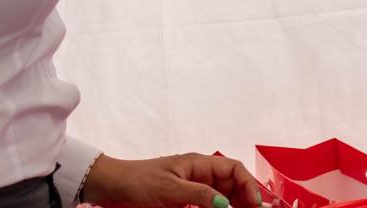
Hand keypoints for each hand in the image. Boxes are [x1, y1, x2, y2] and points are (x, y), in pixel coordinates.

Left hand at [81, 153, 261, 207]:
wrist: (111, 187)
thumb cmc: (137, 182)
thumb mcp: (170, 189)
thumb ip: (199, 195)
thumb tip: (225, 204)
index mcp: (198, 163)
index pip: (234, 169)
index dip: (248, 185)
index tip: (255, 204)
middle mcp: (198, 174)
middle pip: (232, 184)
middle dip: (245, 198)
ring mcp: (190, 188)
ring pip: (221, 196)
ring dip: (232, 205)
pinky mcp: (182, 201)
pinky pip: (207, 205)